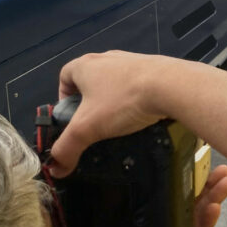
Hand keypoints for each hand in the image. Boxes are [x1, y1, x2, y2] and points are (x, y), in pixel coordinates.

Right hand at [49, 51, 172, 176]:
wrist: (171, 85)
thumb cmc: (122, 101)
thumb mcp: (87, 128)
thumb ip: (67, 148)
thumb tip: (55, 169)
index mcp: (85, 65)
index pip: (64, 76)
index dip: (63, 96)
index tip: (71, 117)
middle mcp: (107, 57)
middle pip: (90, 79)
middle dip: (89, 101)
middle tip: (95, 124)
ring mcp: (132, 60)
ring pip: (115, 81)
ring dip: (113, 99)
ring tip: (119, 121)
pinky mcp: (154, 67)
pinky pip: (137, 83)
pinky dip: (135, 97)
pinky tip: (142, 113)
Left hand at [86, 164, 226, 226]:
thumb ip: (104, 215)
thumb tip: (91, 186)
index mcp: (150, 222)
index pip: (168, 194)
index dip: (181, 175)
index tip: (190, 155)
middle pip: (191, 199)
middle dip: (205, 181)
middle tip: (219, 164)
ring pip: (201, 214)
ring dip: (214, 196)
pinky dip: (208, 220)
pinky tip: (216, 206)